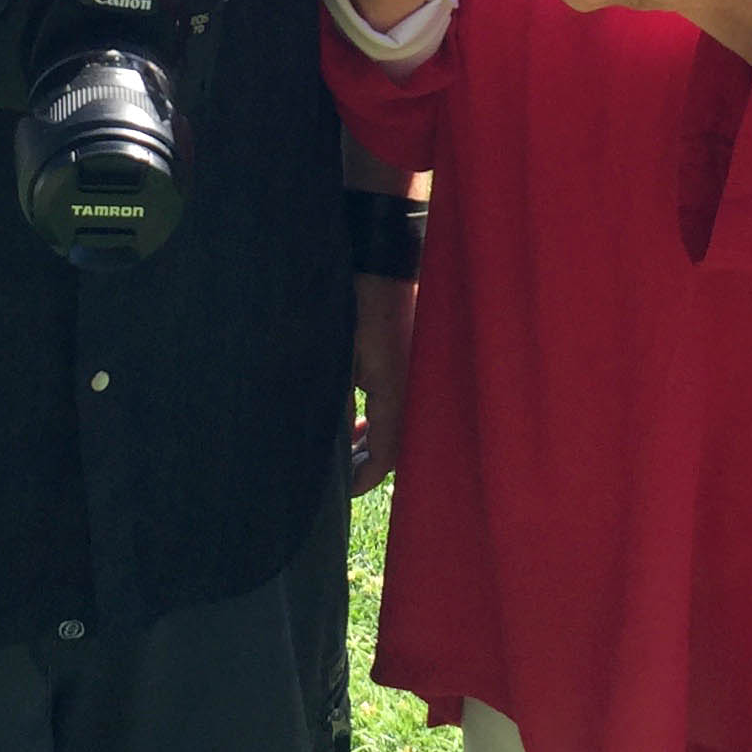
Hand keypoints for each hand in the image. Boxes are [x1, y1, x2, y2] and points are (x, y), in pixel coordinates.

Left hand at [349, 273, 416, 493]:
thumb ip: (339, 404)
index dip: (363, 478)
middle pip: (395, 446)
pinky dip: (380, 420)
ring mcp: (416, 376)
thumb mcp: (339, 358)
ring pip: (398, 427)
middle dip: (367, 464)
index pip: (386, 455)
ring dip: (373, 442)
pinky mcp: (413, 363)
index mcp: (397, 393)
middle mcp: (413, 390)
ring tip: (347, 447)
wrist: (381, 261)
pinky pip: (400, 406)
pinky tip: (361, 420)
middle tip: (340, 472)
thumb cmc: (355, 304)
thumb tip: (335, 441)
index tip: (341, 489)